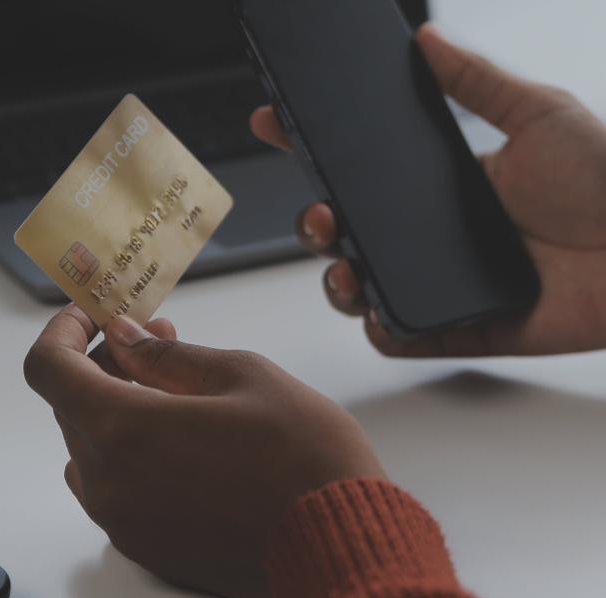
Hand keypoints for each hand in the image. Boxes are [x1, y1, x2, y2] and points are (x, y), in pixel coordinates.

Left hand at [24, 305, 384, 597]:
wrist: (342, 550)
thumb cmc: (306, 461)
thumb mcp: (242, 377)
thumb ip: (166, 356)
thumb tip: (123, 340)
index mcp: (124, 429)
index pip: (48, 368)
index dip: (62, 332)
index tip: (91, 317)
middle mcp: (109, 482)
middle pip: (71, 406)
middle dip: (104, 364)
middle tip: (155, 340)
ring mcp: (123, 522)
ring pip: (91, 448)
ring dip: (116, 410)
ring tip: (176, 393)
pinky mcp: (145, 549)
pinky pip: (113, 488)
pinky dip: (129, 454)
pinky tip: (179, 442)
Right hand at [251, 23, 605, 356]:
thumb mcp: (541, 114)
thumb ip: (478, 81)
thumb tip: (426, 40)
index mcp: (445, 185)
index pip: (365, 168)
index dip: (314, 149)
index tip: (276, 124)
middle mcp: (435, 237)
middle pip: (350, 234)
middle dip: (315, 225)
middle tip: (322, 216)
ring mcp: (443, 284)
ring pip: (363, 288)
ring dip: (337, 281)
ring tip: (346, 270)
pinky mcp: (459, 328)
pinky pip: (401, 337)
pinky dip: (381, 330)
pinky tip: (381, 312)